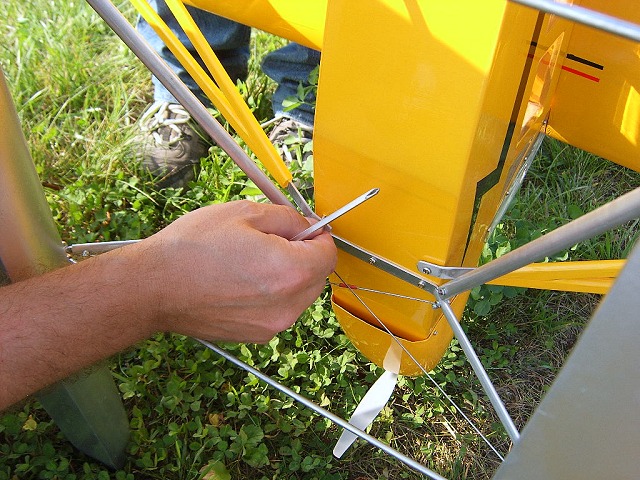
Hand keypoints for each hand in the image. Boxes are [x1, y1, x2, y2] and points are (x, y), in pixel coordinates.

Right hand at [135, 200, 336, 342]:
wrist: (153, 288)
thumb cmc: (192, 248)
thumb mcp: (244, 212)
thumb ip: (287, 218)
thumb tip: (307, 226)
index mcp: (290, 272)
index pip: (329, 254)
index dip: (319, 236)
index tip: (305, 228)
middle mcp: (288, 305)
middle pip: (318, 277)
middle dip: (305, 256)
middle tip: (274, 241)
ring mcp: (272, 325)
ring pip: (300, 296)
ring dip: (290, 277)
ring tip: (252, 262)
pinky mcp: (256, 336)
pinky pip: (280, 311)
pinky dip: (272, 296)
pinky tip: (242, 282)